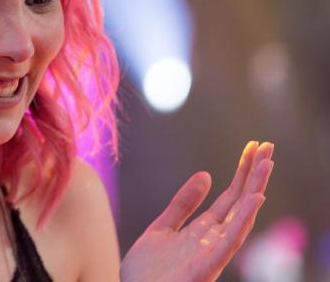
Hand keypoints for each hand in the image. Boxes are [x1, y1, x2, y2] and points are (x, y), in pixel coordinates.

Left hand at [120, 141, 273, 281]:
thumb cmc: (147, 272)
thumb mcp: (162, 228)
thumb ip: (183, 204)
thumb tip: (206, 174)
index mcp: (202, 232)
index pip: (229, 198)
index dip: (241, 174)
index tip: (252, 149)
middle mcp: (212, 242)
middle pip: (238, 204)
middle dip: (253, 176)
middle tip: (268, 146)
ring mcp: (210, 255)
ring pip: (240, 219)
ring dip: (255, 190)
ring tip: (267, 164)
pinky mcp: (204, 269)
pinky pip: (228, 244)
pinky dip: (243, 221)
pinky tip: (255, 200)